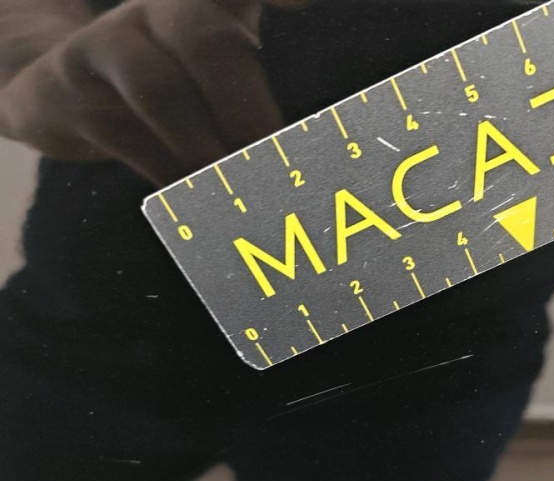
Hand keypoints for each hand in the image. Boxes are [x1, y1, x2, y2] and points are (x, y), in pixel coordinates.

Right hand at [0, 0, 306, 185]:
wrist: (58, 91)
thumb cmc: (166, 85)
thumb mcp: (211, 71)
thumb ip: (255, 90)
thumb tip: (295, 153)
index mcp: (201, 1)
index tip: (304, 5)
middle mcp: (152, 10)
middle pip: (203, 39)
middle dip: (244, 108)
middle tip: (269, 159)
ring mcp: (101, 45)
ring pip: (158, 88)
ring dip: (203, 148)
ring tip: (232, 186)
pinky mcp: (61, 91)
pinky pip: (122, 135)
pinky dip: (166, 173)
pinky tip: (193, 196)